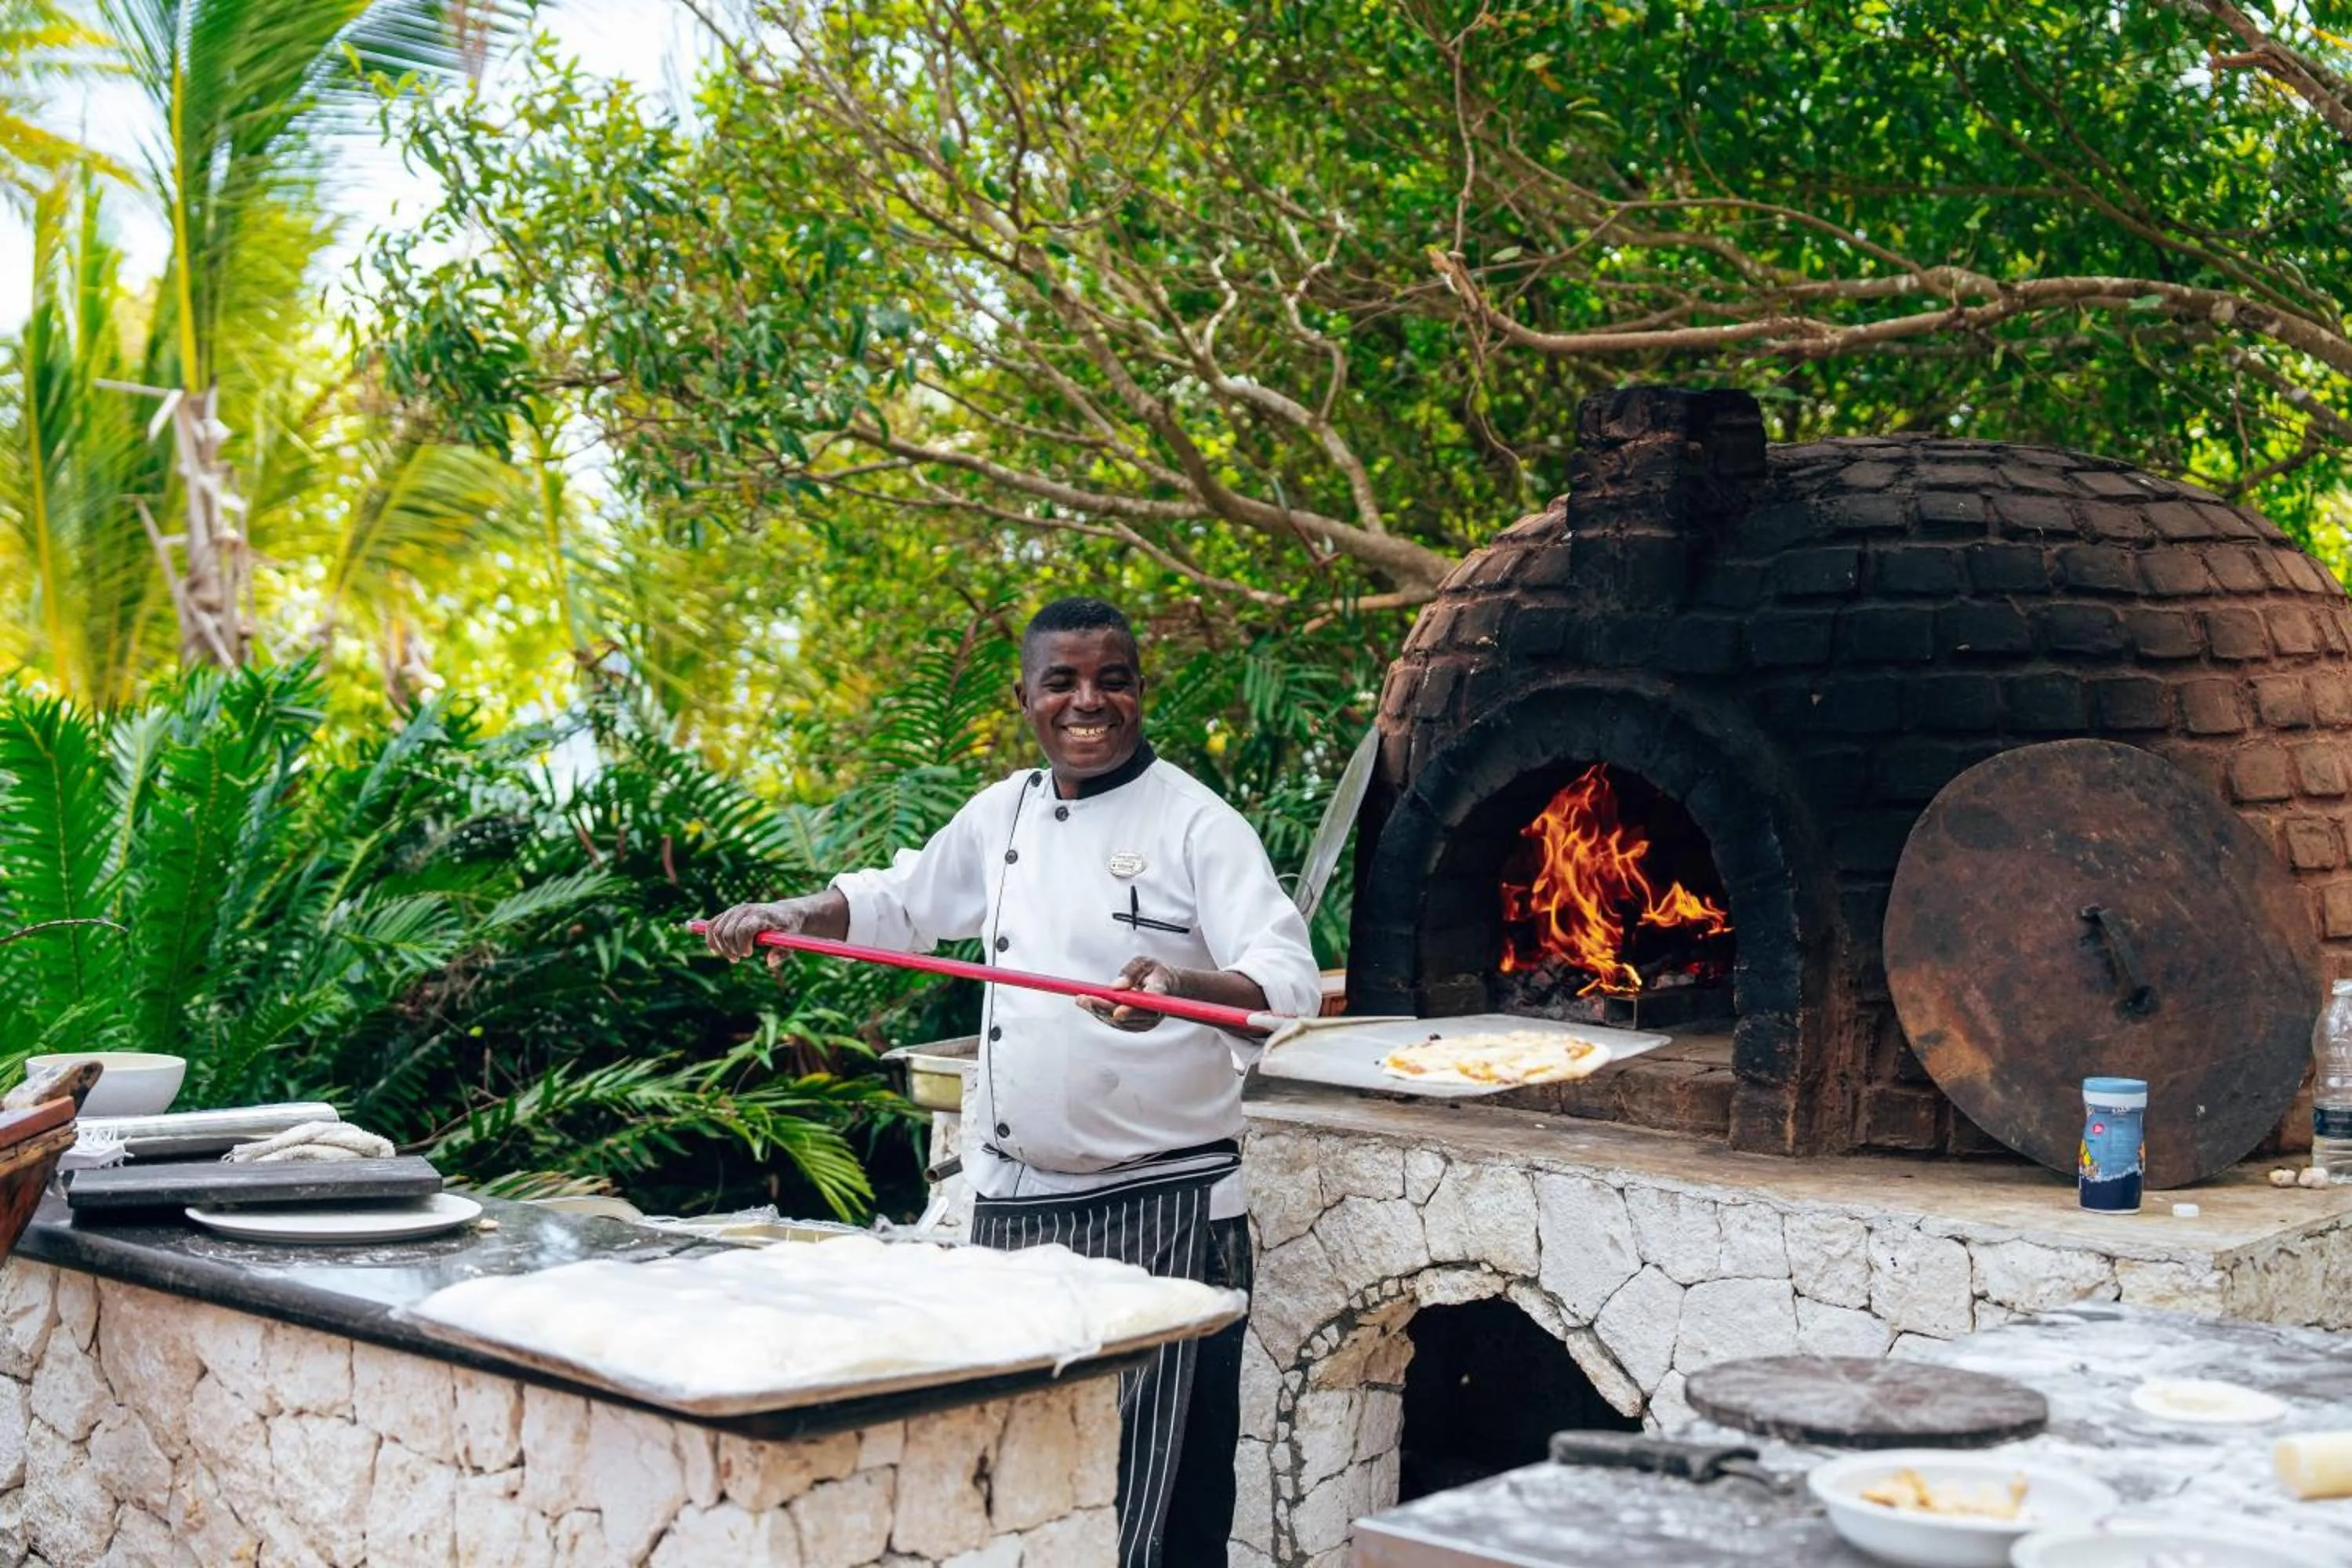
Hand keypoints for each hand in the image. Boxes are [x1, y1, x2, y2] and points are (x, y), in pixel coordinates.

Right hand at [704, 897, 821, 968]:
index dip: (742, 945)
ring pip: (716, 929)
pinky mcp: (728, 913)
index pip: (743, 929)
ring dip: (720, 947)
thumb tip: (770, 962)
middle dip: (730, 950)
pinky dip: (710, 939)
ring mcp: (735, 910)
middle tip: (738, 959)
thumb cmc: (788, 929)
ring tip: (732, 957)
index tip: (749, 954)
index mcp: (761, 915)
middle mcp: (746, 910)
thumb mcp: (790, 942)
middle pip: (727, 932)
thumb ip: (781, 953)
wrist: (784, 912)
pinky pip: (711, 925)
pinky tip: (716, 951)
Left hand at [1079, 957, 1181, 1031]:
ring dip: (1098, 1011)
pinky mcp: (1134, 1026)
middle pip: (1126, 1016)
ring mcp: (1143, 1023)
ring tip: (1081, 999)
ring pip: (1117, 1021)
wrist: (1167, 987)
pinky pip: (1115, 1021)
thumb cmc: (1155, 973)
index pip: (1146, 1007)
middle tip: (1083, 999)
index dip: (1131, 1011)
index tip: (1116, 1010)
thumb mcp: (1146, 963)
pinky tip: (1087, 1004)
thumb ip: (1132, 971)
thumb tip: (1116, 986)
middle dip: (1102, 1008)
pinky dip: (1101, 1012)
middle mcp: (1153, 1015)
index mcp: (1159, 997)